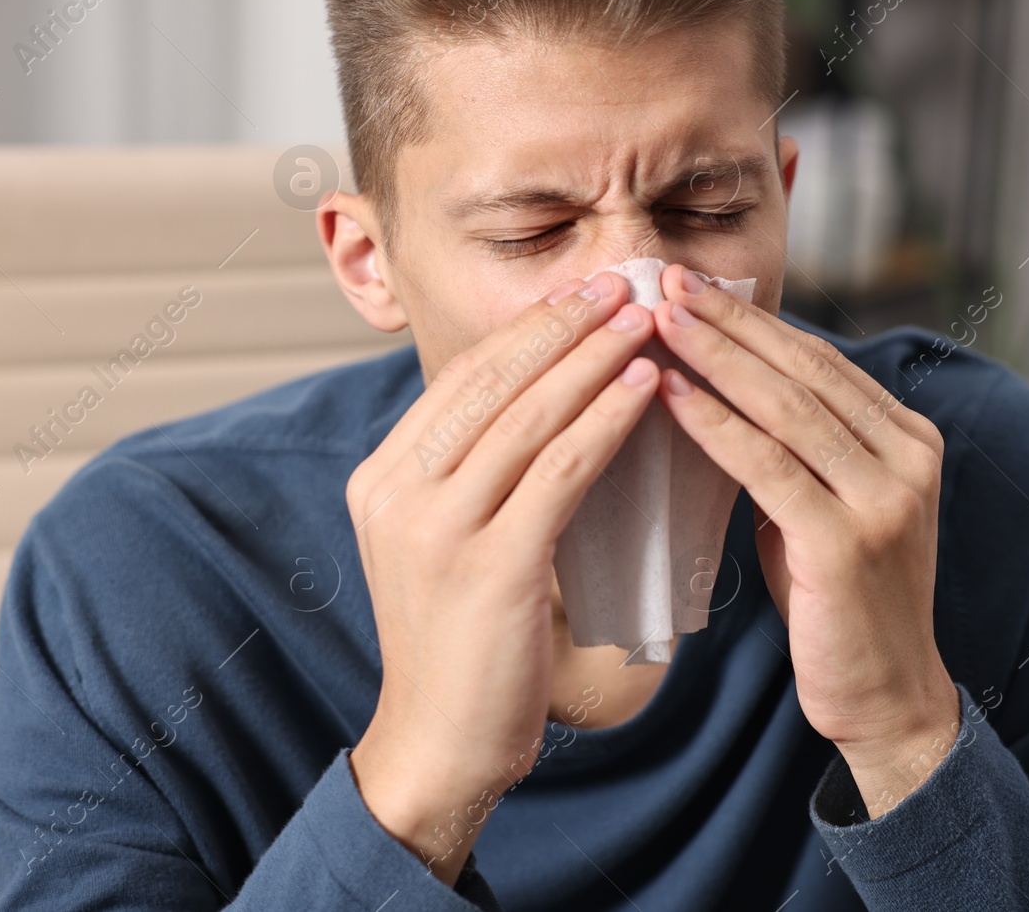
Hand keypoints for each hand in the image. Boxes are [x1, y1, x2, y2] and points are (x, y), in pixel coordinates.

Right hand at [346, 270, 659, 881]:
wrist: (439, 745)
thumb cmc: (460, 646)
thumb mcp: (442, 543)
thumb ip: (471, 478)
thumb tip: (544, 406)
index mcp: (382, 476)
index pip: (459, 378)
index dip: (526, 330)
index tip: (581, 294)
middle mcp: (397, 490)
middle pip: (490, 380)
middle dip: (562, 323)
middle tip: (620, 283)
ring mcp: (436, 528)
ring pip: (527, 416)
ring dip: (593, 358)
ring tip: (646, 320)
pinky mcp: (489, 566)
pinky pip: (557, 472)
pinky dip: (606, 422)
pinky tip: (645, 390)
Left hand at [651, 264, 960, 819]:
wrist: (884, 698)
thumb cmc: (836, 601)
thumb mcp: (822, 505)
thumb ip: (793, 448)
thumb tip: (719, 382)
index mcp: (907, 439)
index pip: (818, 359)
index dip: (751, 320)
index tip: (689, 284)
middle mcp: (909, 458)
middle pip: (803, 370)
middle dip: (727, 321)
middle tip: (662, 278)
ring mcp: (885, 500)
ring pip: (787, 408)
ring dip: (714, 358)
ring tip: (654, 319)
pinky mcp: (847, 544)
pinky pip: (768, 468)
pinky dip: (714, 425)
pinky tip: (668, 396)